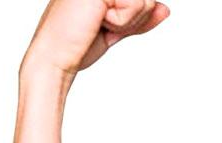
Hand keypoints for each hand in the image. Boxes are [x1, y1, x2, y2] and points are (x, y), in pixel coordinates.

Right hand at [21, 0, 170, 77]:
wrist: (56, 58)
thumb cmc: (78, 46)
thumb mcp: (118, 30)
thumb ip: (139, 18)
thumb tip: (165, 9)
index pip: (142, 0)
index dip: (136, 16)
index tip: (106, 24)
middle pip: (148, 0)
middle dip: (134, 19)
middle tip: (103, 26)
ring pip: (145, 1)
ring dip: (127, 21)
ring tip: (99, 23)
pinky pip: (136, 4)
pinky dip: (122, 22)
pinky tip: (98, 21)